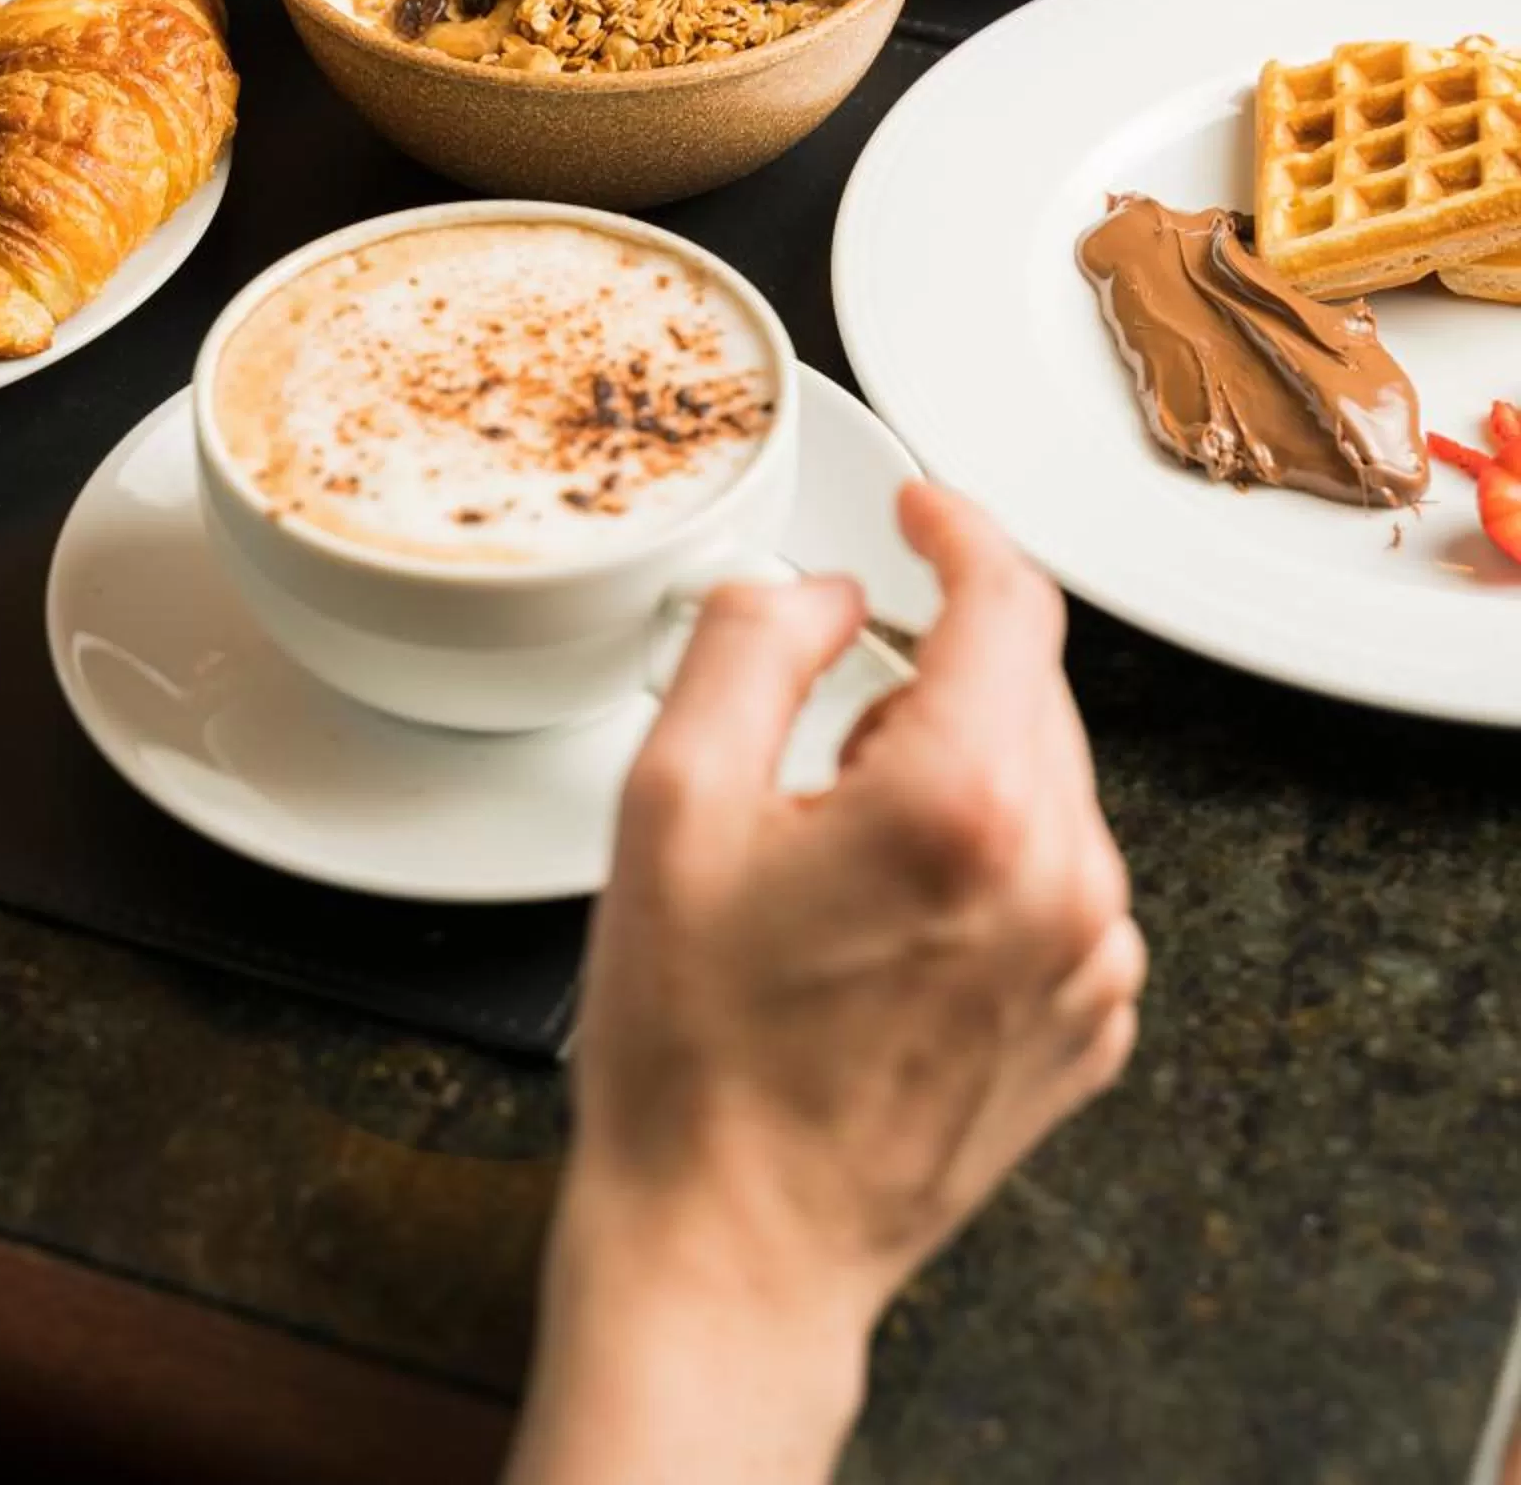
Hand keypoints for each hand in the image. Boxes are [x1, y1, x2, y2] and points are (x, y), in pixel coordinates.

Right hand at [508, 486, 1140, 1484]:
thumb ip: (753, 645)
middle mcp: (1059, 877)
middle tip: (814, 746)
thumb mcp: (670, 800)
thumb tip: (825, 594)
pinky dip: (988, 860)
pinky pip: (1058, 879)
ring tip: (837, 864)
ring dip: (956, 771)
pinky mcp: (1086, 1024)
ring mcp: (1086, 962)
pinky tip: (890, 925)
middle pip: (1028, 688)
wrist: (732, 1249)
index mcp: (965, 804)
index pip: (1008, 599)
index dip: (956, 527)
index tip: (919, 508)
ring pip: (1046, 781)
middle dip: (931, 673)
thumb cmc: (694, 1054)